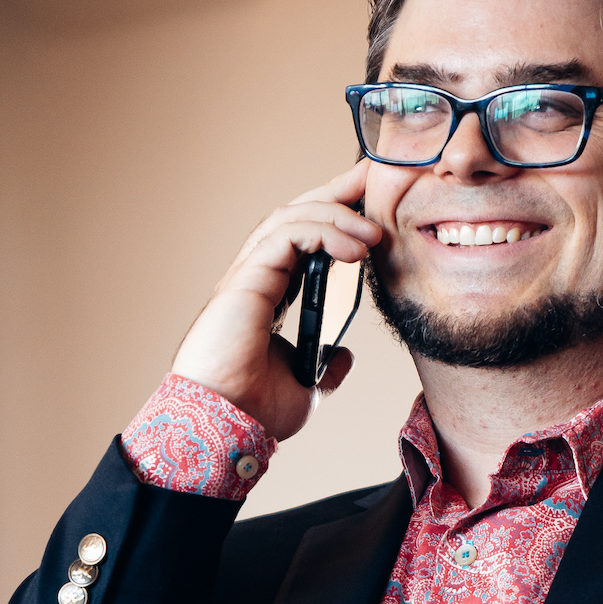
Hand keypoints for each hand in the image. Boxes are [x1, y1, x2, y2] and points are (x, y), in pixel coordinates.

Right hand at [170, 163, 380, 442]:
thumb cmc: (254, 411)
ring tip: (374, 229)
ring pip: (292, 218)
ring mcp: (248, 275)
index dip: (335, 220)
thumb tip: (345, 357)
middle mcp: (256, 278)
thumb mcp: (306, 388)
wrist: (228, 426)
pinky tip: (354, 247)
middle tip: (373, 177)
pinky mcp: (246, 278)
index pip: (303, 242)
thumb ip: (326, 369)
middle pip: (296, 216)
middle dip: (336, 193)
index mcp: (268, 296)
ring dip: (337, 215)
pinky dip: (323, 233)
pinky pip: (287, 236)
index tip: (372, 211)